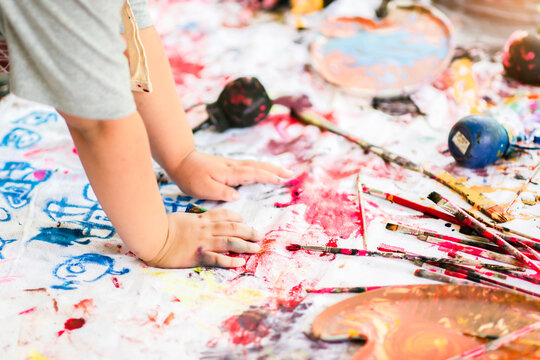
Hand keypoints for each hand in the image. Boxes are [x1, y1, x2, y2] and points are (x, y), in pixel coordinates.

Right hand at [145, 208, 260, 267]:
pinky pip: (218, 259)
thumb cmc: (161, 226)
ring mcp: (203, 242)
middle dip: (248, 231)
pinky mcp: (198, 256)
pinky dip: (230, 261)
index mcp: (201, 219)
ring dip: (245, 245)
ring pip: (230, 242)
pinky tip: (240, 263)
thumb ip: (193, 220)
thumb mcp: (181, 217)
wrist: (152, 236)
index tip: (244, 220)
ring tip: (256, 248)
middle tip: (259, 235)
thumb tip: (197, 221)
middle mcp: (206, 229)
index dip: (237, 217)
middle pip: (233, 228)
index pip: (224, 215)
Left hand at [170, 150, 292, 200]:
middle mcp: (233, 166)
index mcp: (230, 172)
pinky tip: (262, 171)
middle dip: (275, 170)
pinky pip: (248, 166)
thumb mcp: (203, 188)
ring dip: (269, 168)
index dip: (268, 177)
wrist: (180, 160)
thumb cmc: (190, 176)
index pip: (253, 174)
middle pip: (258, 166)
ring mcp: (231, 165)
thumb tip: (237, 196)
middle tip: (291, 174)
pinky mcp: (227, 166)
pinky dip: (259, 168)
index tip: (282, 180)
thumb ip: (221, 192)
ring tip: (282, 172)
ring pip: (254, 165)